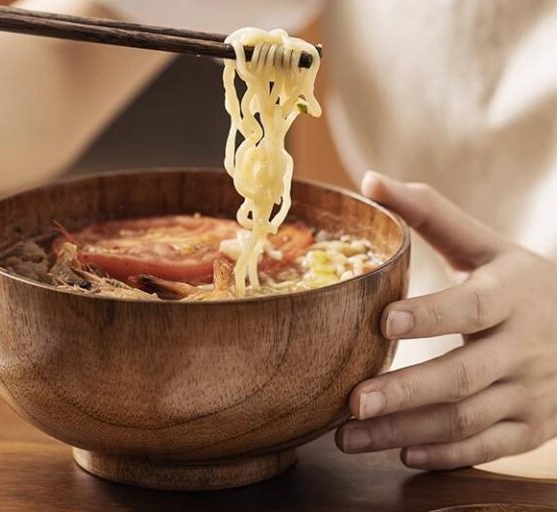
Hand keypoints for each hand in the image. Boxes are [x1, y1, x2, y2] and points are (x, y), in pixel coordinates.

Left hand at [336, 171, 556, 469]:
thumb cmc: (518, 283)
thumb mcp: (486, 246)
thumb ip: (430, 215)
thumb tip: (370, 180)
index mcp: (513, 294)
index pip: (473, 306)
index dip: (431, 316)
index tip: (384, 322)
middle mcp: (526, 346)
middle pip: (465, 375)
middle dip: (407, 391)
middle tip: (353, 401)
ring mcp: (532, 392)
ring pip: (467, 419)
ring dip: (405, 431)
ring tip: (348, 435)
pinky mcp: (532, 427)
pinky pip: (487, 447)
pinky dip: (444, 454)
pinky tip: (399, 453)